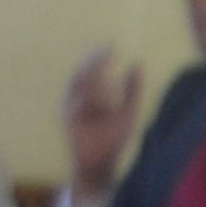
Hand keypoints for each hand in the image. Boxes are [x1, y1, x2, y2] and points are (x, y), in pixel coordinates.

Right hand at [62, 46, 141, 197]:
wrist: (103, 162)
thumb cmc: (114, 137)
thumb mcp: (128, 110)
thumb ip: (132, 89)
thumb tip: (137, 64)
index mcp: (90, 95)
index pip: (93, 70)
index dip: (99, 57)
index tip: (111, 44)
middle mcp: (77, 99)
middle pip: (82, 73)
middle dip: (93, 61)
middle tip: (106, 50)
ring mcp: (71, 109)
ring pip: (78, 86)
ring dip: (90, 74)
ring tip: (102, 63)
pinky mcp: (69, 122)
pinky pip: (74, 105)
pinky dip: (83, 97)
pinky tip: (94, 89)